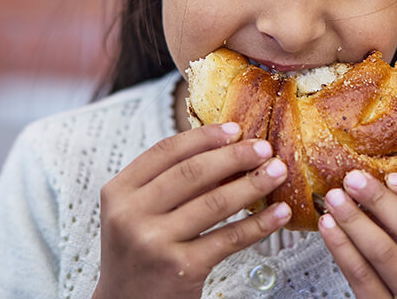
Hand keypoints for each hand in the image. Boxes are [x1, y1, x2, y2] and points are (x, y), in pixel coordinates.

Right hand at [92, 122, 290, 298]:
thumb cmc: (137, 254)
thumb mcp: (136, 212)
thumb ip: (165, 182)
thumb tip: (222, 149)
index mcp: (119, 192)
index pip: (165, 151)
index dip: (203, 137)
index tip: (234, 129)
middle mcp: (131, 215)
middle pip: (192, 173)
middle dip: (234, 156)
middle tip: (264, 147)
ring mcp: (155, 242)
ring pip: (215, 203)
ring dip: (253, 185)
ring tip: (277, 172)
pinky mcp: (181, 268)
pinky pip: (229, 238)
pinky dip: (259, 224)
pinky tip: (278, 214)